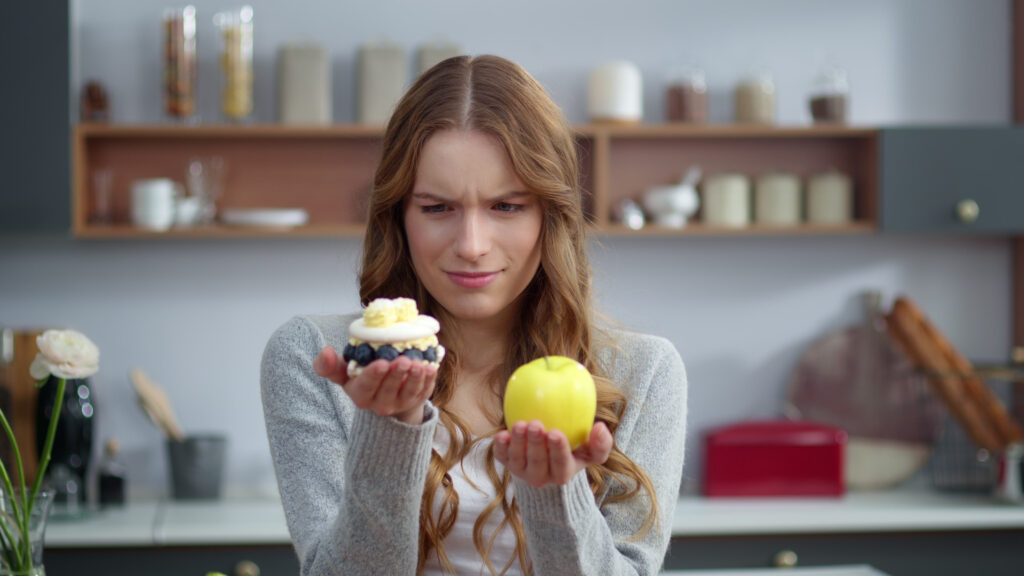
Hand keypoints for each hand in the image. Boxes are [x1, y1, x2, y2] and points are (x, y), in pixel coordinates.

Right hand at [313, 346, 436, 424]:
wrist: (384, 390)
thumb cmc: (361, 376)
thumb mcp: (344, 372)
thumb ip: (330, 365)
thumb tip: (325, 351)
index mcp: (360, 395)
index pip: (366, 387)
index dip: (373, 376)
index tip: (382, 363)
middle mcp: (380, 403)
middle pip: (389, 390)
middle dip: (396, 375)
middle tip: (403, 360)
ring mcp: (400, 403)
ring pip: (408, 392)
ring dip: (414, 378)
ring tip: (419, 364)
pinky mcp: (417, 400)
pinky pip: (423, 391)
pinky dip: (428, 380)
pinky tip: (431, 367)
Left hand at [493, 420, 612, 486]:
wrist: (548, 460)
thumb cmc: (575, 452)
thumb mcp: (591, 451)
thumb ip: (601, 443)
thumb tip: (600, 427)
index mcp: (562, 475)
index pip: (561, 465)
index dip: (558, 451)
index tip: (556, 433)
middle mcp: (540, 477)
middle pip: (537, 463)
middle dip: (536, 444)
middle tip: (536, 424)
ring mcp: (521, 471)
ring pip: (518, 460)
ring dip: (518, 443)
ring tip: (520, 424)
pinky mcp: (507, 462)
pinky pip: (501, 456)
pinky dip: (500, 447)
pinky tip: (502, 434)